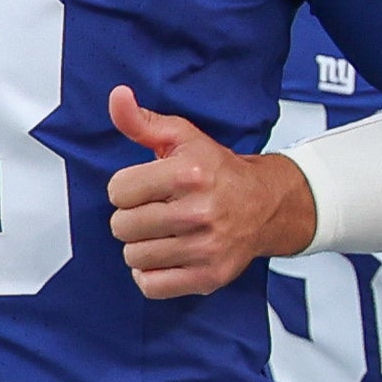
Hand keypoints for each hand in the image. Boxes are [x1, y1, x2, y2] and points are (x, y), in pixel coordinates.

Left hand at [107, 86, 313, 298]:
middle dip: (131, 217)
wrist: (265, 205)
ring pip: (133, 256)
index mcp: (189, 173)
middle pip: (122, 226)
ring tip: (162, 232)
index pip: (118, 190)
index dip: (126, 188)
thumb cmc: (216, 171)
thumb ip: (141, 121)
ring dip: (141, 245)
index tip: (144, 187)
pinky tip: (166, 255)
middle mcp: (199, 211)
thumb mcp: (181, 137)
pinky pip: (151, 285)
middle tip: (154, 210)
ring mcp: (205, 248)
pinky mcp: (208, 277)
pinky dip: (151, 274)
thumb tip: (117, 96)